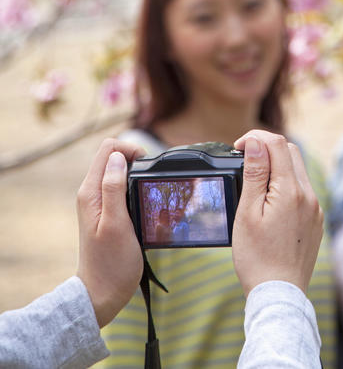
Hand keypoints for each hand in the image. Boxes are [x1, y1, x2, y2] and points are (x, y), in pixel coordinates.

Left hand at [76, 138, 145, 327]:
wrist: (102, 294)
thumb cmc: (111, 263)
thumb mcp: (117, 224)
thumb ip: (114, 188)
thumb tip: (118, 157)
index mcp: (90, 191)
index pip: (108, 149)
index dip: (130, 149)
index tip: (147, 165)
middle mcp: (91, 193)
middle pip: (113, 157)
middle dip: (135, 160)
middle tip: (151, 179)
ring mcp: (98, 202)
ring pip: (118, 172)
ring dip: (136, 174)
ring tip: (150, 191)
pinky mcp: (107, 212)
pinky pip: (120, 187)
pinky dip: (134, 188)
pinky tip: (145, 202)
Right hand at [232, 130, 323, 296]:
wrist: (279, 295)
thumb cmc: (257, 258)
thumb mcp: (247, 213)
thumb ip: (254, 174)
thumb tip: (256, 143)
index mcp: (291, 190)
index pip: (277, 144)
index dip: (256, 137)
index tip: (238, 147)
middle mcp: (309, 195)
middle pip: (290, 152)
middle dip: (267, 148)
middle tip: (244, 160)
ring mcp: (315, 209)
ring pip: (297, 170)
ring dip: (276, 166)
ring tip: (253, 183)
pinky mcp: (315, 221)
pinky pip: (302, 190)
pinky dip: (285, 185)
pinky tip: (269, 202)